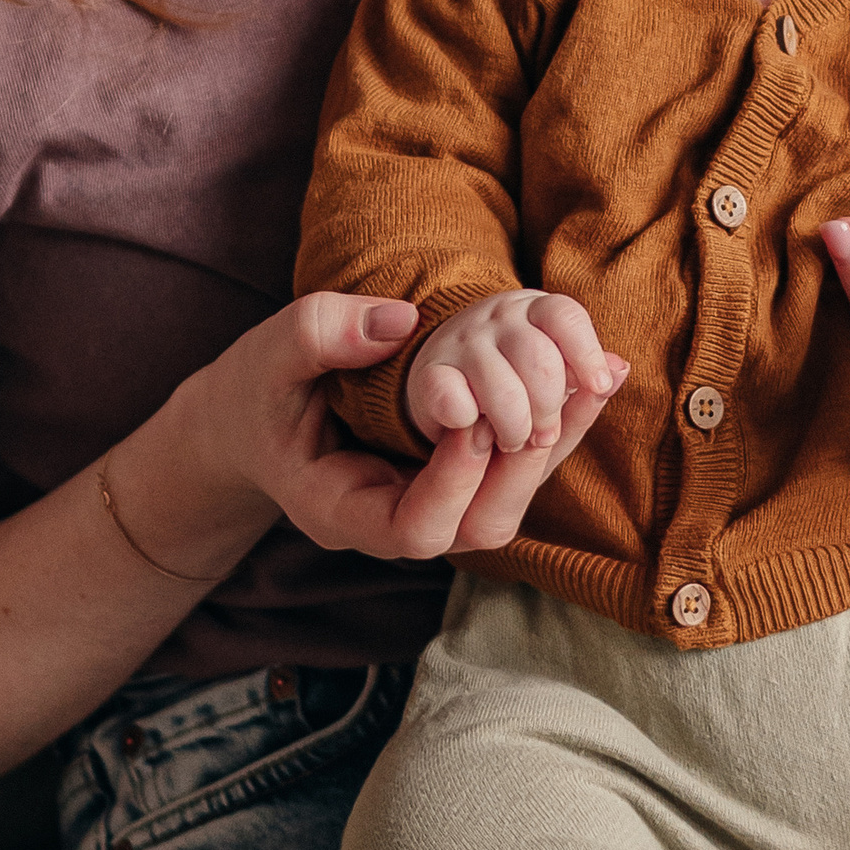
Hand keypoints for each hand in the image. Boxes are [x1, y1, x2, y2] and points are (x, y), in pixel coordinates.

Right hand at [183, 293, 623, 565]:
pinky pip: (513, 466)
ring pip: (508, 500)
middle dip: (524, 466)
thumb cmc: (255, 395)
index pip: (415, 530)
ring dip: (555, 443)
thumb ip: (320, 335)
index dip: (453, 482)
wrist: (252, 421)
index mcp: (343, 513)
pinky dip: (554, 424)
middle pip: (479, 527)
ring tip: (597, 378)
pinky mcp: (456, 478)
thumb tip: (398, 318)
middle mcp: (395, 523)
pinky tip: (593, 373)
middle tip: (558, 399)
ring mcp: (430, 505)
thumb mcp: (267, 357)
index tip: (472, 417)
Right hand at [407, 288, 625, 455]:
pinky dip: (470, 424)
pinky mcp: (428, 374)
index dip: (587, 352)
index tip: (597, 386)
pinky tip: (475, 430)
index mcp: (536, 311)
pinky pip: (455, 402)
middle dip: (551, 409)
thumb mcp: (559, 383)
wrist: (447, 380)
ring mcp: (462, 343)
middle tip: (545, 435)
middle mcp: (499, 318)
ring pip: (502, 389)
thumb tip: (620, 369)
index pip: (566, 316)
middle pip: (540, 359)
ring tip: (514, 440)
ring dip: (515, 428)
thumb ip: (588, 383)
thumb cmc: (519, 385)